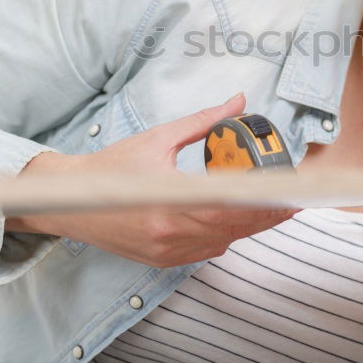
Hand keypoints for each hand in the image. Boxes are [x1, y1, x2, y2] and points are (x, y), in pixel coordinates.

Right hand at [9, 92, 301, 266]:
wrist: (68, 201)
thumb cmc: (111, 167)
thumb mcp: (158, 138)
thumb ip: (204, 122)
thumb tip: (239, 101)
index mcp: (169, 202)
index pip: (232, 207)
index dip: (266, 204)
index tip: (291, 194)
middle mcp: (169, 233)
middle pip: (234, 228)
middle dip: (266, 215)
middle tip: (294, 200)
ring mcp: (165, 252)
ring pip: (223, 242)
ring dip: (249, 226)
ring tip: (274, 209)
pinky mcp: (161, 261)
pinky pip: (205, 252)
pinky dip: (224, 236)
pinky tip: (236, 220)